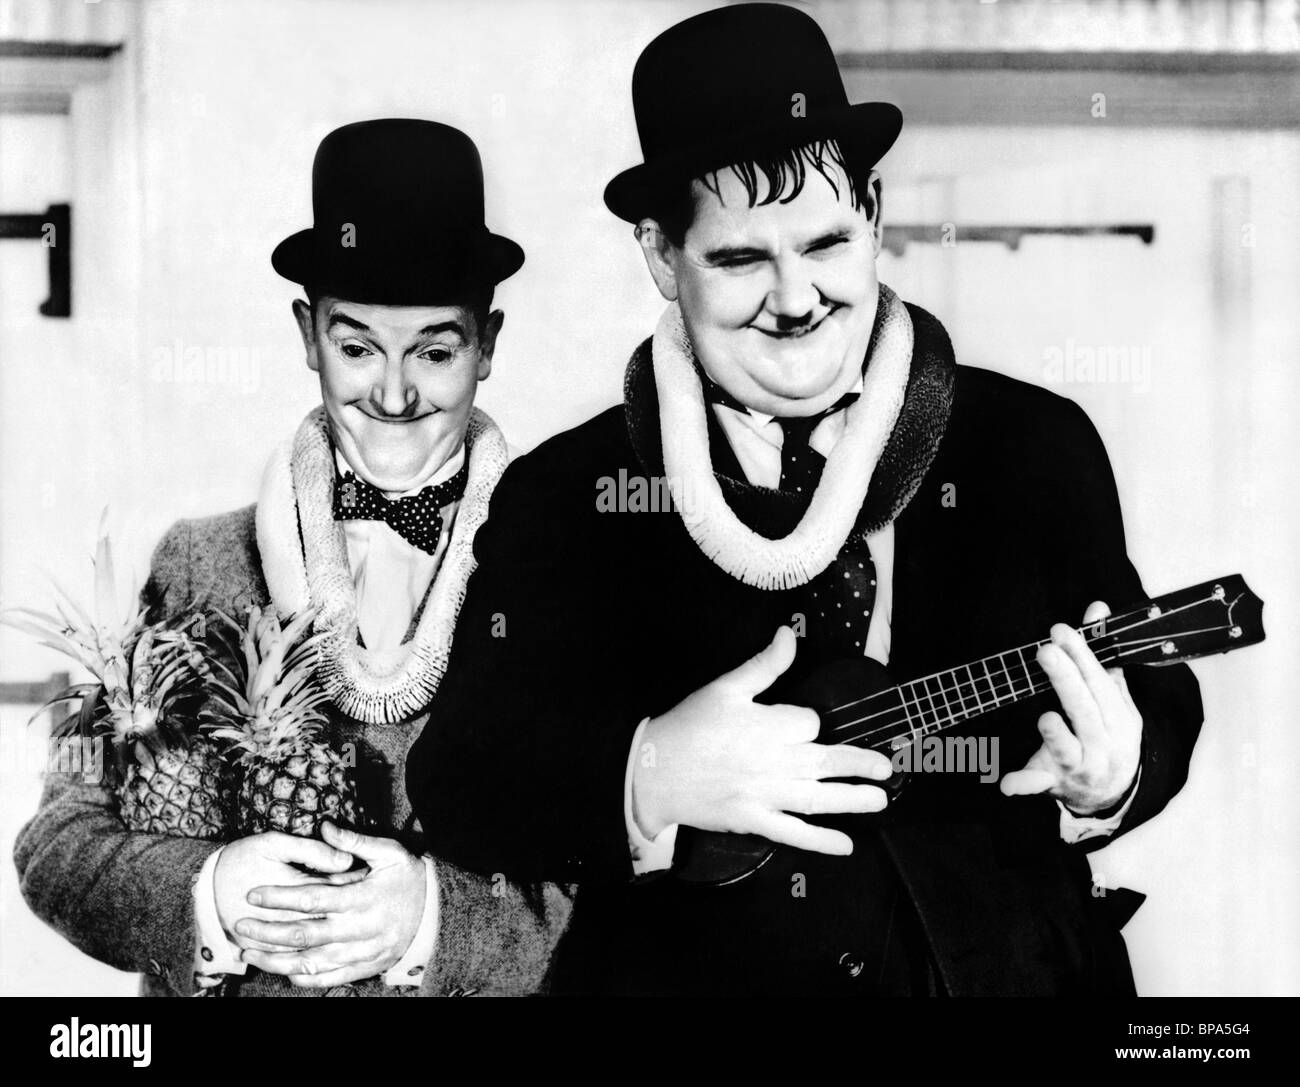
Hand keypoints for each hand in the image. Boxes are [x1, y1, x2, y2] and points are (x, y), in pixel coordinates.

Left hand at [233, 822, 427, 987]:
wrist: (438, 915)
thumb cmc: (410, 878)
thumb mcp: (390, 853)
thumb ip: (355, 842)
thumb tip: (325, 827)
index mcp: (360, 898)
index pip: (311, 899)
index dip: (278, 897)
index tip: (253, 894)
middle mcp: (357, 929)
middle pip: (303, 934)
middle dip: (266, 931)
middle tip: (239, 925)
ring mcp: (360, 952)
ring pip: (310, 961)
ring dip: (275, 960)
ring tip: (248, 953)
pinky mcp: (365, 967)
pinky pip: (328, 978)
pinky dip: (304, 978)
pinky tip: (283, 972)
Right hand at [633, 626, 891, 855]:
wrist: (652, 771)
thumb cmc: (689, 726)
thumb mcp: (725, 687)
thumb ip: (764, 664)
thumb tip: (789, 634)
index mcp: (768, 725)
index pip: (808, 722)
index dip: (806, 721)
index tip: (797, 722)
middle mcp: (773, 761)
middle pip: (826, 761)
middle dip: (858, 764)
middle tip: (887, 768)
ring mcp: (764, 794)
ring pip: (818, 798)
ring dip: (851, 799)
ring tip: (879, 800)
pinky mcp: (753, 820)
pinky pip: (793, 833)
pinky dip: (820, 840)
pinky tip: (845, 845)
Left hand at [1000, 601, 1142, 814]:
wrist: (1110, 795)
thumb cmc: (1109, 735)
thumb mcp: (1114, 700)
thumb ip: (1102, 656)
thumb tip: (1096, 608)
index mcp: (1120, 722)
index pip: (1100, 685)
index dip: (1082, 657)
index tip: (1061, 631)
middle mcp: (1102, 746)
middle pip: (1084, 712)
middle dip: (1066, 681)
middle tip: (1044, 651)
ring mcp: (1079, 769)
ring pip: (1068, 751)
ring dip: (1056, 736)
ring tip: (1045, 718)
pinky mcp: (1053, 784)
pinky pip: (1037, 785)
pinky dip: (1023, 784)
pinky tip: (1006, 783)